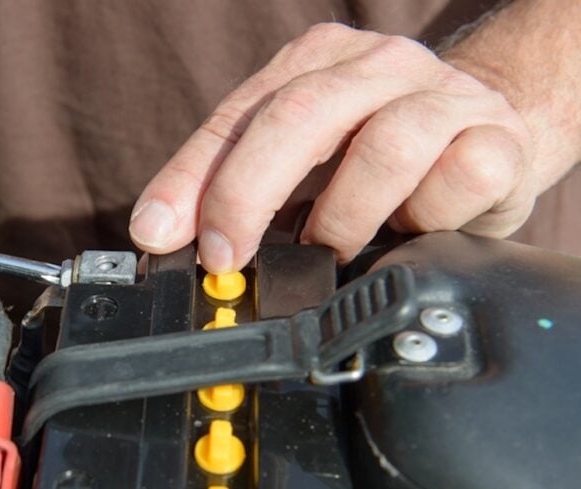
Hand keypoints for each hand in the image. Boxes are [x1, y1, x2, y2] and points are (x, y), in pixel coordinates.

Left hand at [129, 23, 536, 271]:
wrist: (498, 136)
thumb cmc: (385, 158)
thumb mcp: (305, 165)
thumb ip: (247, 193)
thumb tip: (176, 246)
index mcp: (316, 63)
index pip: (236, 115)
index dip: (190, 179)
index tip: (158, 232)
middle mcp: (377, 66)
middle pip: (300, 115)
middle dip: (247, 195)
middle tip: (225, 256)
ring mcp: (443, 95)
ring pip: (384, 149)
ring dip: (344, 217)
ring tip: (332, 245)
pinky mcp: (499, 137)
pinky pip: (459, 178)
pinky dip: (427, 218)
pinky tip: (415, 229)